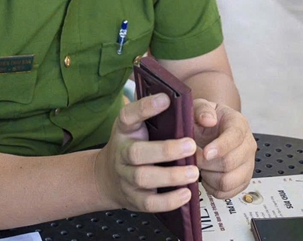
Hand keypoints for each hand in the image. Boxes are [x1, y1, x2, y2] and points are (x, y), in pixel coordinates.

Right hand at [94, 93, 200, 212]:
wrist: (108, 178)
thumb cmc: (134, 145)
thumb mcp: (138, 126)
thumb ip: (157, 115)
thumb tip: (184, 103)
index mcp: (124, 130)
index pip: (128, 115)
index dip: (145, 107)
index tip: (166, 99)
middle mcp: (121, 153)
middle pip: (137, 153)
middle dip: (165, 150)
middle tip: (191, 145)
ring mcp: (125, 178)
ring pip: (144, 178)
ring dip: (171, 176)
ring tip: (194, 172)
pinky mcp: (134, 199)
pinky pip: (149, 203)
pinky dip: (168, 201)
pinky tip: (186, 194)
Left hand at [191, 98, 256, 198]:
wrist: (212, 130)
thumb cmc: (205, 120)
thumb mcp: (200, 107)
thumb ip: (202, 109)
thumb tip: (208, 119)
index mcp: (239, 124)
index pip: (235, 138)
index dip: (220, 147)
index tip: (205, 152)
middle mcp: (248, 145)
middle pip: (230, 163)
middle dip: (206, 164)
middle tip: (193, 159)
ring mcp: (247, 164)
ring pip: (228, 181)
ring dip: (209, 177)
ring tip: (201, 167)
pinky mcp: (243, 180)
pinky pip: (227, 193)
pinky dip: (213, 188)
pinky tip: (207, 176)